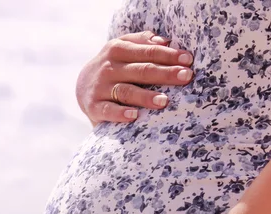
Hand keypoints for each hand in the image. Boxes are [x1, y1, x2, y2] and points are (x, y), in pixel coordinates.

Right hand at [76, 31, 193, 125]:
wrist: (82, 86)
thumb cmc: (114, 67)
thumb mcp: (123, 48)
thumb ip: (142, 42)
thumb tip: (165, 41)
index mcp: (117, 49)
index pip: (147, 51)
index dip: (169, 55)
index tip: (188, 60)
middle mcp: (108, 67)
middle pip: (141, 70)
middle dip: (165, 73)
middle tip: (186, 77)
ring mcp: (100, 87)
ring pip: (126, 91)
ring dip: (145, 96)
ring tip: (164, 101)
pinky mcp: (94, 106)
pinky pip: (108, 111)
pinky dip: (120, 114)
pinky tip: (134, 115)